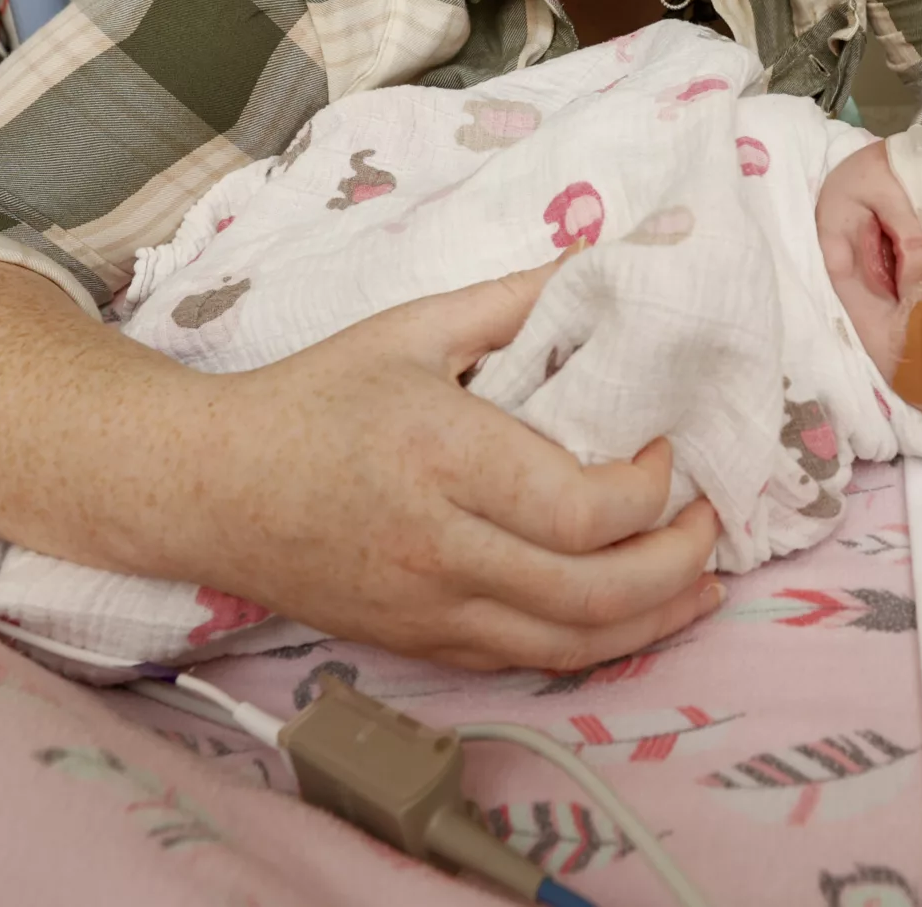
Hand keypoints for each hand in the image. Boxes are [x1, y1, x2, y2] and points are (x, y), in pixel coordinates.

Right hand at [197, 261, 723, 672]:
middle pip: (593, 591)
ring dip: (655, 620)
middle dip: (678, 563)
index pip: (581, 509)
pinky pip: (526, 662)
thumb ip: (516, 301)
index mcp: (443, 458)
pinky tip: (635, 620)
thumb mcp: (413, 328)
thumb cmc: (315, 397)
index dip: (650, 490)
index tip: (666, 449)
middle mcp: (439, 548)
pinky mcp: (418, 643)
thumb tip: (606, 259)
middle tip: (711, 522)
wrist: (209, 486)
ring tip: (702, 584)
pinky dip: (595, 647)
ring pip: (569, 644)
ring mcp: (427, 609)